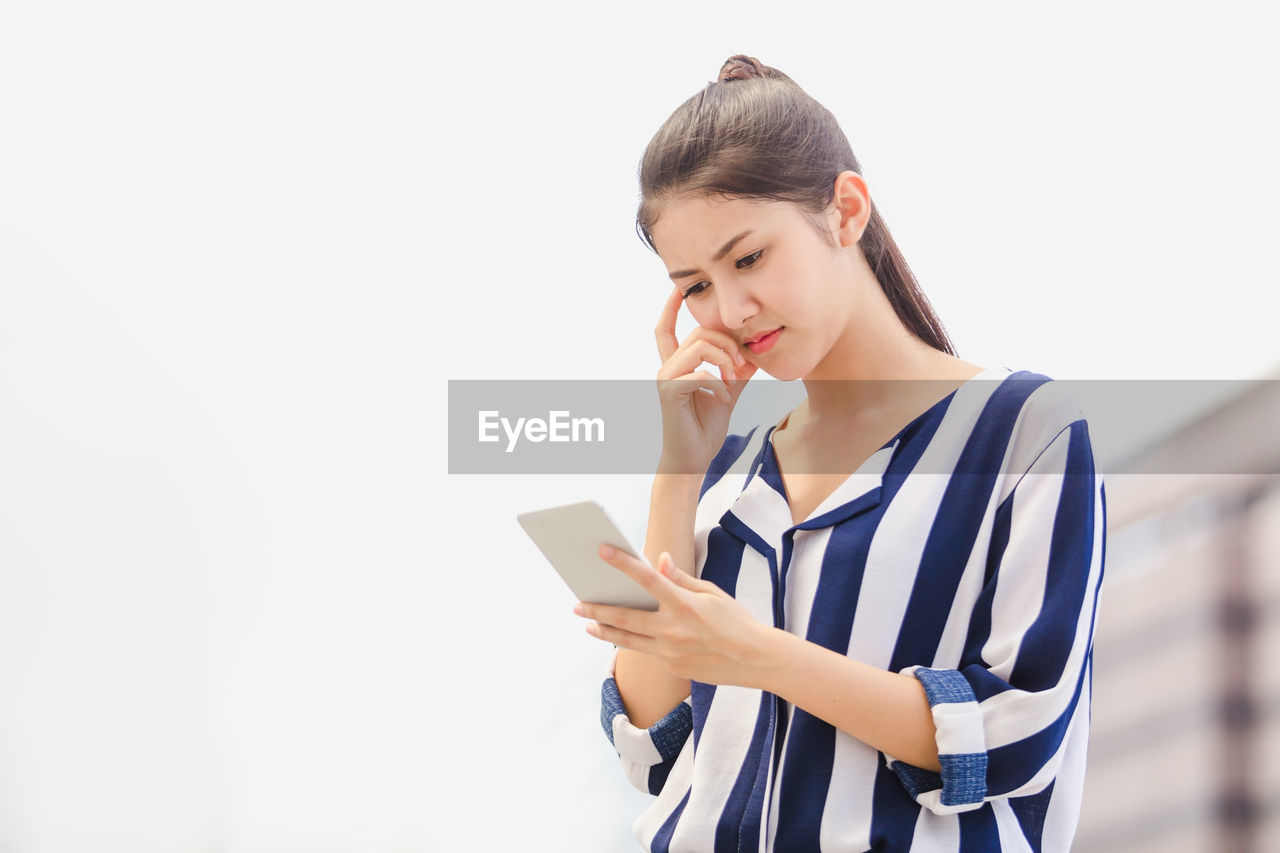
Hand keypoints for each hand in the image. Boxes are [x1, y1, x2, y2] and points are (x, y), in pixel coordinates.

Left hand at [574, 545, 772, 687]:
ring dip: (604, 632)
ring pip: (628, 641)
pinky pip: (650, 652)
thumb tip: (658, 561)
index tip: (603, 552)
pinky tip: (626, 636)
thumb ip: (680, 579)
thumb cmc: (736, 621)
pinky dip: (638, 642)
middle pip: (625, 618)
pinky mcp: (672, 668)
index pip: (647, 579)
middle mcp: (673, 630)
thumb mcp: (712, 593)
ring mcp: (670, 653)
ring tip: (588, 626)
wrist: (755, 660)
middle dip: (596, 610)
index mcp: (684, 605)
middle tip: (576, 605)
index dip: (623, 564)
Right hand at [654, 286, 757, 473]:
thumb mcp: (727, 391)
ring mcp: (665, 378)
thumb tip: (752, 351)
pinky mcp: (669, 391)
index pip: (665, 328)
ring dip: (725, 361)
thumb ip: (736, 370)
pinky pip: (701, 372)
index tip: (679, 288)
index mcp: (677, 365)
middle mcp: (667, 367)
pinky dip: (720, 384)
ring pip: (700, 346)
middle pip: (700, 333)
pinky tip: (725, 399)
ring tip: (733, 382)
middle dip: (728, 343)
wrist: (693, 459)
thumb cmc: (705, 427)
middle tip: (741, 366)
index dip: (670, 306)